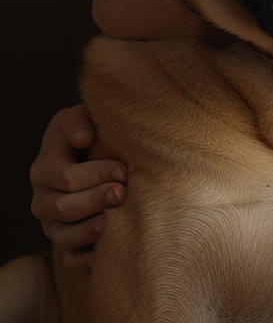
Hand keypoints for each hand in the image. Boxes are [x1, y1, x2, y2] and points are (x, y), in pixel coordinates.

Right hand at [29, 106, 126, 269]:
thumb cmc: (87, 133)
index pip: (67, 177)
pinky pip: (70, 259)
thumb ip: (79, 120)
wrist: (89, 153)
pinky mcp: (65, 241)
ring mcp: (52, 223)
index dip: (97, 174)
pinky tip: (105, 254)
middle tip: (123, 193)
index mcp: (44, 168)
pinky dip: (85, 260)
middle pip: (64, 208)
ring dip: (89, 232)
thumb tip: (83, 138)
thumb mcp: (78, 117)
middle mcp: (43, 199)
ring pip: (63, 237)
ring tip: (112, 223)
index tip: (123, 170)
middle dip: (96, 200)